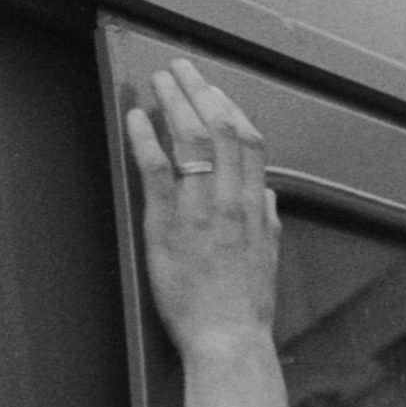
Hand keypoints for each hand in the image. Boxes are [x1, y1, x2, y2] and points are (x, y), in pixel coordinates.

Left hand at [126, 59, 278, 359]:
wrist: (229, 338)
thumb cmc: (245, 305)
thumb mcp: (268, 257)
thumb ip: (267, 219)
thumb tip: (266, 192)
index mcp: (254, 206)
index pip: (248, 141)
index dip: (230, 108)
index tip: (216, 90)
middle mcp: (230, 200)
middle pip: (219, 129)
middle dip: (199, 91)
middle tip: (181, 69)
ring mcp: (199, 210)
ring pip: (190, 140)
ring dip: (173, 103)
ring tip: (159, 81)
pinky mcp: (167, 225)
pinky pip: (156, 170)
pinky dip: (145, 139)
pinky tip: (137, 119)